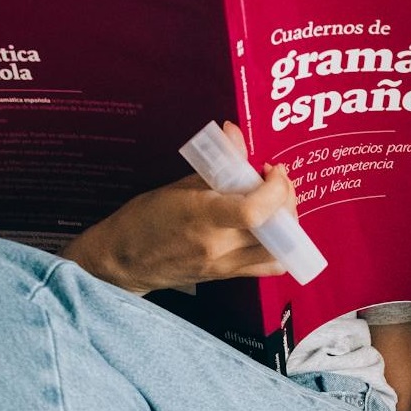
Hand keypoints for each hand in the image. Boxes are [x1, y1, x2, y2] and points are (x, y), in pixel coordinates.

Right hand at [61, 123, 296, 293]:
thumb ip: (217, 165)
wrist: (123, 261)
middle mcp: (218, 246)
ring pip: (280, 250)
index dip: (276, 189)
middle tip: (276, 183)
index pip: (255, 211)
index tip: (272, 171)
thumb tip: (234, 133)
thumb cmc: (145, 220)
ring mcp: (225, 265)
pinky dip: (280, 247)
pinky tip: (270, 229)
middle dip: (286, 200)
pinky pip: (269, 266)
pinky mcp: (228, 277)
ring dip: (288, 224)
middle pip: (276, 230)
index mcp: (203, 217)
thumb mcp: (178, 186)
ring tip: (275, 205)